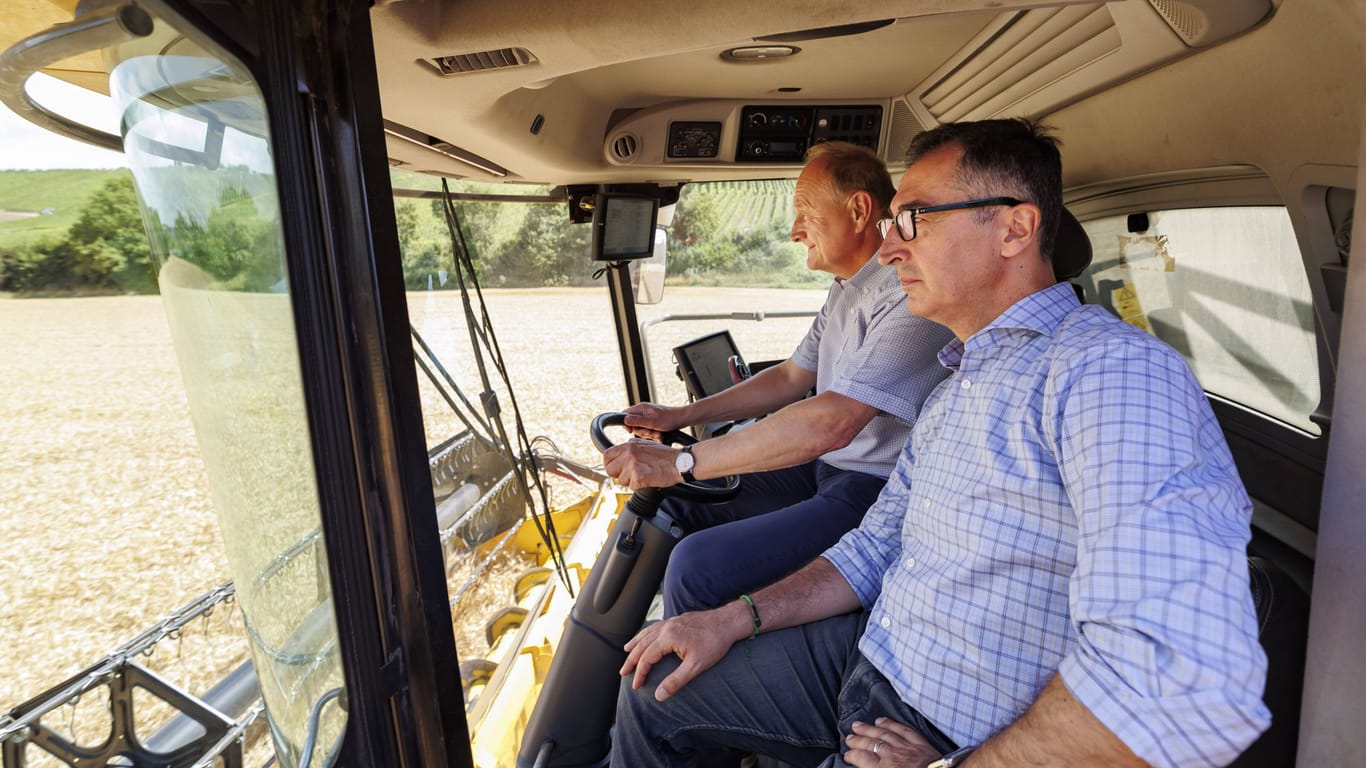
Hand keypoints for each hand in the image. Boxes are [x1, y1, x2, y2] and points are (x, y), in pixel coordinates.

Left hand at [602, 438, 684, 489]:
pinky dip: (639, 486)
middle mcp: (628, 453)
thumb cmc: (665, 455)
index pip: (607, 455)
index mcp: (629, 445)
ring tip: (643, 475)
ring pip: (620, 480)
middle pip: (610, 470)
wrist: (679, 462)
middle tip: (629, 475)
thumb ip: (630, 449)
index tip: (615, 468)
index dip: (610, 464)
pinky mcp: (638, 477)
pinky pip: (631, 487)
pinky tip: (648, 479)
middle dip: (618, 474)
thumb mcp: (645, 444)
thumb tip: (620, 456)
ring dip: (630, 481)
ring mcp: (632, 465)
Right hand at [619, 606, 744, 700]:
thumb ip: (676, 681)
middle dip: (631, 660)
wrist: (729, 621)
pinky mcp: (677, 620)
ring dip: (636, 644)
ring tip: (626, 651)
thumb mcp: (696, 666)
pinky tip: (647, 636)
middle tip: (623, 673)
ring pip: (647, 633)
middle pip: (642, 645)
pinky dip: (646, 633)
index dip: (639, 673)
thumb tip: (658, 695)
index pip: (647, 658)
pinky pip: (655, 627)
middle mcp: (666, 627)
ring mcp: (671, 622)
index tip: (635, 686)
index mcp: (668, 637)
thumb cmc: (715, 643)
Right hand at [621, 401, 682, 440]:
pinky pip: (648, 430)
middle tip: (650, 432)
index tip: (631, 431)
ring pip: (641, 429)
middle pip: (633, 424)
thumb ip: (637, 421)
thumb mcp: (651, 422)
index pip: (625, 414)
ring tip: (657, 433)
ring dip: (649, 433)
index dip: (626, 424)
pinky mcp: (652, 421)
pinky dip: (653, 433)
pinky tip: (659, 434)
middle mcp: (643, 411)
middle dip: (641, 431)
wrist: (682, 419)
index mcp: (641, 408)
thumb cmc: (669, 418)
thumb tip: (624, 420)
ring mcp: (648, 416)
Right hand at [845, 718, 940, 766]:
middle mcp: (891, 755)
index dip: (851, 754)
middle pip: (869, 743)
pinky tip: (882, 720)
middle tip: (849, 737)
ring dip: (869, 729)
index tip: (847, 754)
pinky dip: (891, 724)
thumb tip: (865, 767)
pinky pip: (902, 729)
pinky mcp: (919, 743)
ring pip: (883, 733)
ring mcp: (905, 747)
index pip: (861, 757)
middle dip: (857, 739)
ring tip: (859, 725)